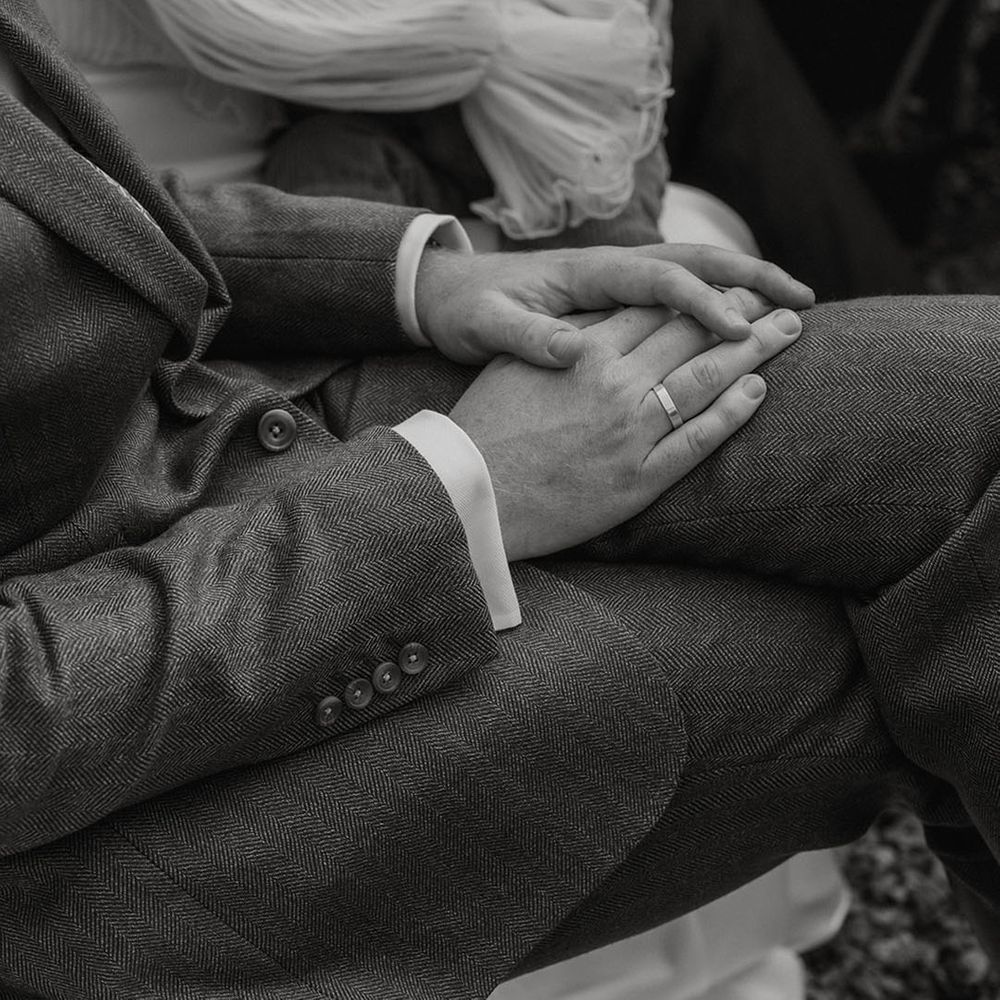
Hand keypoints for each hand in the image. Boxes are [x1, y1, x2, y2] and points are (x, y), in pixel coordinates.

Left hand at [415, 242, 813, 368]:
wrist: (448, 292)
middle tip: (802, 301)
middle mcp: (610, 266)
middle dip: (750, 276)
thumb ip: (526, 336)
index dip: (702, 303)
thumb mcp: (487, 326)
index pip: (660, 278)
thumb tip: (572, 351)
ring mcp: (616, 277)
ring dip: (742, 283)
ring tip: (788, 305)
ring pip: (693, 271)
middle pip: (694, 261)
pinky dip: (714, 299)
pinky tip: (737, 320)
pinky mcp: (615, 293)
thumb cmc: (468, 311)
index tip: (740, 331)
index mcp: (587, 271)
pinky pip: (676, 291)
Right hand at [449, 291, 801, 560]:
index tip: (734, 283)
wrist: (469, 494)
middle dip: (744, 312)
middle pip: (693, 335)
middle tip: (783, 298)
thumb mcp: (513, 366)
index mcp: (585, 351)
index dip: (703, 294)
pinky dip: (732, 412)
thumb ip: (559, 336)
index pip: (659, 309)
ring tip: (790, 329)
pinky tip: (759, 390)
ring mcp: (631, 431)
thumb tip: (597, 317)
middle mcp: (615, 384)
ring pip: (706, 380)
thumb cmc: (483, 429)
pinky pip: (697, 440)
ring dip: (755, 351)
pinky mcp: (638, 479)